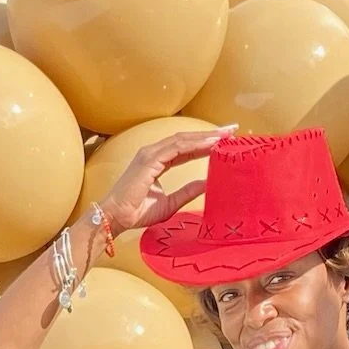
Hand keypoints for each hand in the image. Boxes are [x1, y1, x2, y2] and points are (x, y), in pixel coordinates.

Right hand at [98, 126, 231, 235]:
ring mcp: (150, 153)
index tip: (224, 142)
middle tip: (232, 131)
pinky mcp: (149, 159)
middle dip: (209, 134)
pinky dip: (195, 144)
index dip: (205, 143)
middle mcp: (153, 153)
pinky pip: (177, 147)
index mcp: (157, 161)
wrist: (117, 218)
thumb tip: (207, 184)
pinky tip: (211, 144)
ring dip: (205, 136)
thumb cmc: (137, 212)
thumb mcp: (171, 202)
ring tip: (225, 135)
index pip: (185, 147)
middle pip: (186, 139)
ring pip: (183, 139)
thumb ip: (188, 191)